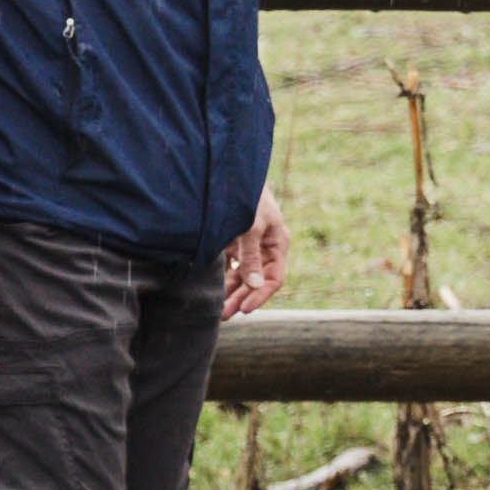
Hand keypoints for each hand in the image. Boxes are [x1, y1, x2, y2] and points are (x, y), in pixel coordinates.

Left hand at [222, 192, 286, 317]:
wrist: (231, 174)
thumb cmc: (246, 198)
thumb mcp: (250, 227)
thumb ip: (251, 256)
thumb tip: (254, 285)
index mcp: (277, 244)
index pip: (274, 278)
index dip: (261, 296)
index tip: (245, 310)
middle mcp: (265, 247)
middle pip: (256, 280)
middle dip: (242, 298)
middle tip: (226, 315)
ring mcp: (249, 245)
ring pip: (243, 275)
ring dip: (232, 291)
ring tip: (218, 308)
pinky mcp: (234, 241)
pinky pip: (230, 265)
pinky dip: (223, 277)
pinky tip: (212, 288)